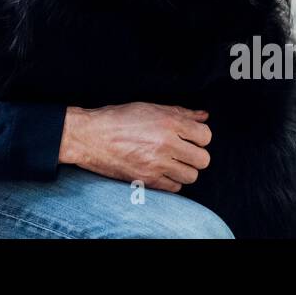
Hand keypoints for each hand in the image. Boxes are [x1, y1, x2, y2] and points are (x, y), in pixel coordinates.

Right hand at [58, 102, 211, 192]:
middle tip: (184, 150)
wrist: (90, 137)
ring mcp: (157, 164)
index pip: (205, 136)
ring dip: (185, 169)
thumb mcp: (150, 107)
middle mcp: (166, 143)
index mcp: (168, 122)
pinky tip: (162, 170)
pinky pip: (175, 187)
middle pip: (203, 159)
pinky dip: (172, 180)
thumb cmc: (117, 119)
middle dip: (196, 155)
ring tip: (173, 161)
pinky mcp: (148, 180)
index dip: (200, 137)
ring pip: (191, 175)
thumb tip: (203, 116)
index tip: (191, 137)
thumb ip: (181, 112)